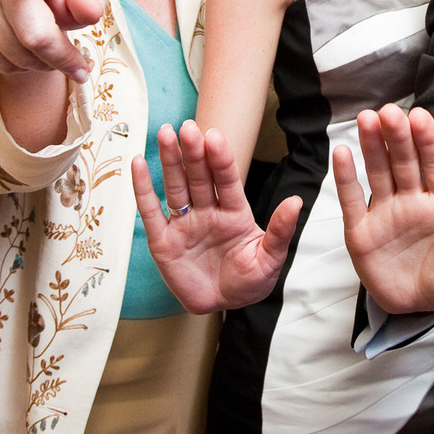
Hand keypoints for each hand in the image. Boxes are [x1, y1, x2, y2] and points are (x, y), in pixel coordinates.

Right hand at [134, 120, 302, 312]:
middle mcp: (207, 211)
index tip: (215, 136)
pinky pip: (150, 211)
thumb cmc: (250, 280)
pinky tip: (137, 163)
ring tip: (164, 133)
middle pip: (199, 177)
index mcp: (234, 212)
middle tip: (187, 127)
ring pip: (175, 186)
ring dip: (169, 160)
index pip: (227, 180)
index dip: (220, 159)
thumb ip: (280, 231)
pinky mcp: (162, 241)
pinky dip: (142, 187)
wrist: (224, 306)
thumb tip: (296, 202)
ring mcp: (184, 224)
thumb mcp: (270, 258)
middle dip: (193, 152)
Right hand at [338, 104, 433, 314]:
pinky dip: (345, 177)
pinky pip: (352, 200)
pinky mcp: (361, 231)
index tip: (420, 116)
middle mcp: (413, 200)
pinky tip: (342, 153)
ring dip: (372, 145)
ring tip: (366, 119)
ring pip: (378, 171)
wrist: (422, 310)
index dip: (428, 139)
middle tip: (389, 112)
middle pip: (404, 161)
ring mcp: (385, 212)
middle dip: (397, 135)